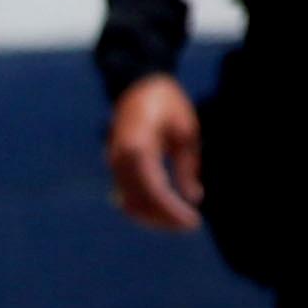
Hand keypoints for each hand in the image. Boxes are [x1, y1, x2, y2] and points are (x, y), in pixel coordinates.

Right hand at [105, 74, 203, 232]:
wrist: (138, 83)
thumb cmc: (166, 102)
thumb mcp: (185, 131)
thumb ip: (188, 166)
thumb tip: (194, 198)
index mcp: (138, 148)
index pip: (154, 191)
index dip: (173, 211)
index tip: (193, 222)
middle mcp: (120, 159)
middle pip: (139, 203)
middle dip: (164, 219)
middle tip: (189, 225)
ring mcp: (114, 163)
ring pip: (129, 204)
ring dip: (152, 218)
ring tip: (178, 221)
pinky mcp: (115, 166)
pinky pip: (125, 195)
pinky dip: (143, 208)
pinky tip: (162, 212)